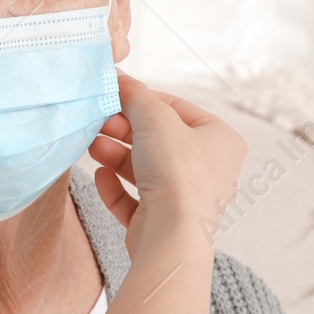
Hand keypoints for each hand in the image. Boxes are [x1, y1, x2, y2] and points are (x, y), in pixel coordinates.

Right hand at [88, 74, 245, 257]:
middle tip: (98, 123)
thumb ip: (135, 95)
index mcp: (220, 139)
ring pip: (145, 169)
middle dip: (124, 130)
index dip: (143, 100)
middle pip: (158, 140)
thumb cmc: (177, 171)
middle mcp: (209, 169)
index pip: (177, 109)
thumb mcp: (155, 118)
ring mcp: (186, 199)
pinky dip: (117, 187)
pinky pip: (136, 199)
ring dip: (116, 155)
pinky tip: (100, 176)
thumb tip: (119, 78)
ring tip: (92, 147)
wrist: (173, 236)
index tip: (113, 95)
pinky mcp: (163, 224)